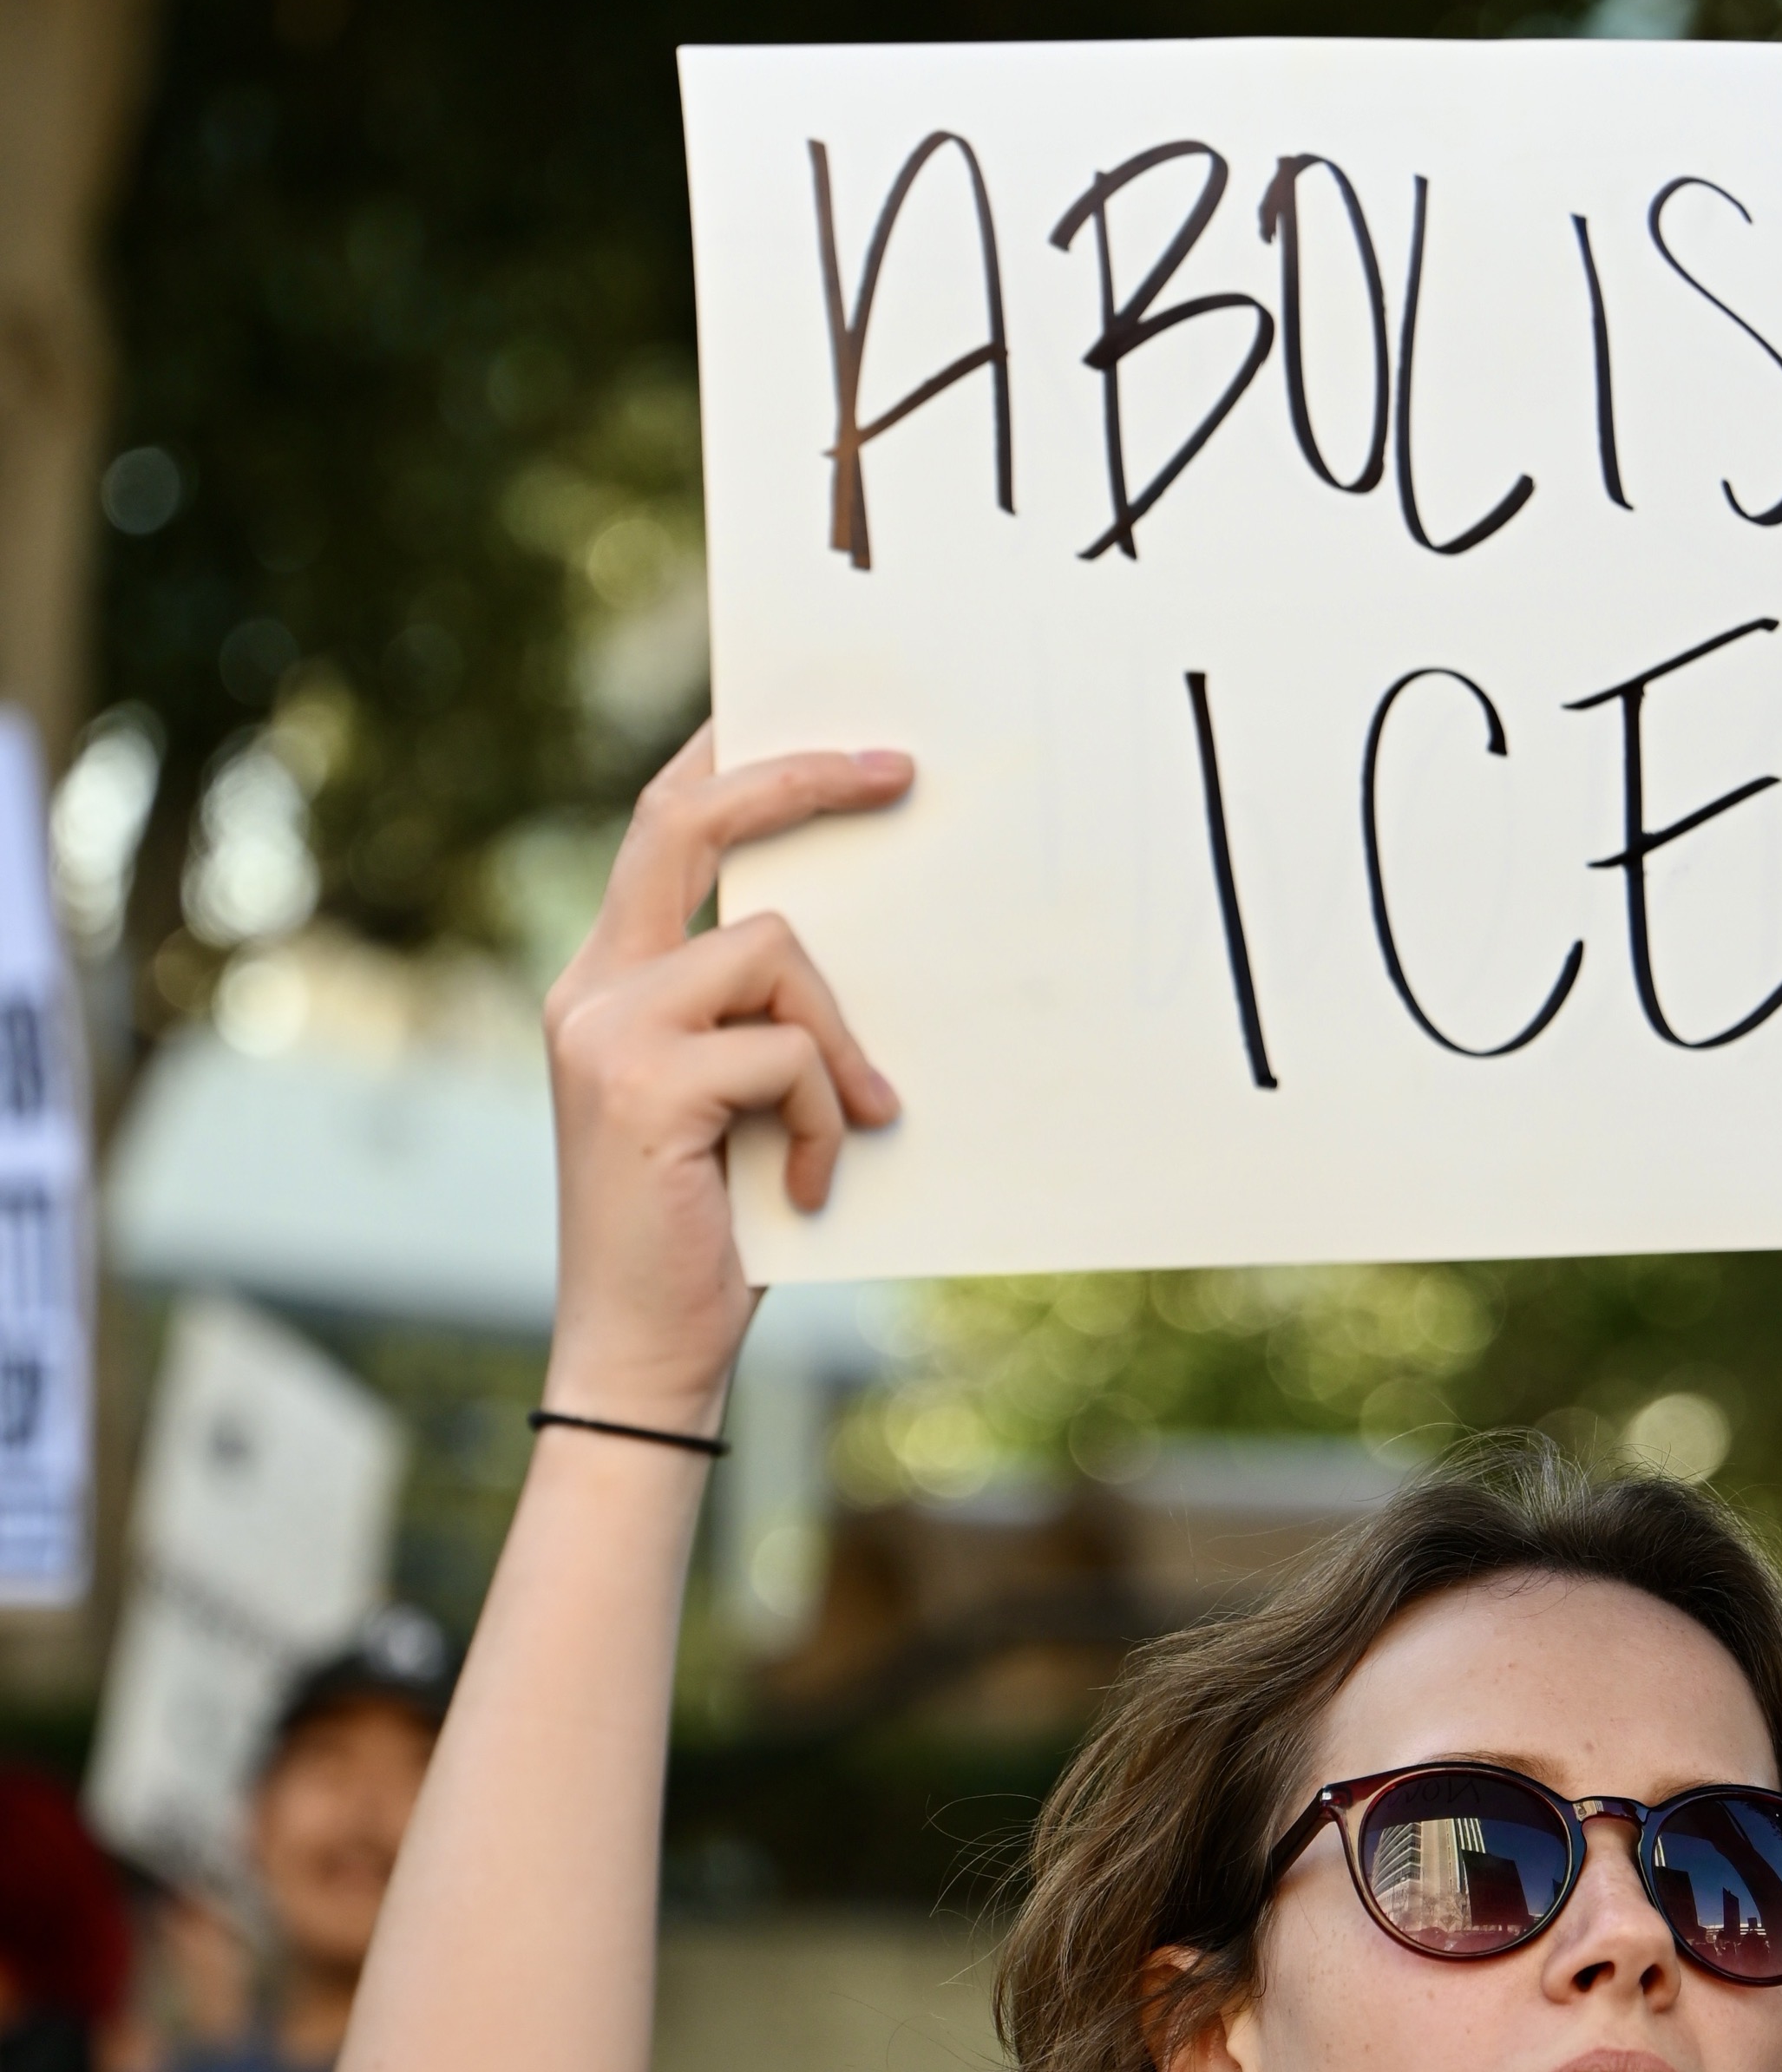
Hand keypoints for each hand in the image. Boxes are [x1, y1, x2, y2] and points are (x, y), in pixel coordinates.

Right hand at [540, 727, 908, 1435]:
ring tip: (842, 1133)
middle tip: (899, 770)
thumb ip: (765, 1021)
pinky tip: (805, 1188)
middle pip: (689, 823)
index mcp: (608, 985)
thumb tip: (859, 944)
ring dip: (837, 1046)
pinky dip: (826, 1117)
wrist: (642, 1358)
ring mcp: (608, 1031)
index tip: (802, 713)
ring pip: (777, 950)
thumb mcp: (740, 1107)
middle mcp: (591, 990)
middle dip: (799, 780)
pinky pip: (789, 1050)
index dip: (727, 757)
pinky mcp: (645, 1084)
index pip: (660, 827)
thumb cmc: (709, 1239)